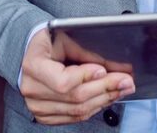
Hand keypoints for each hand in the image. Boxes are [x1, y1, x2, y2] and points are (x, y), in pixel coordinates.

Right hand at [19, 28, 134, 124]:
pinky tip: (106, 98)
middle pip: (75, 97)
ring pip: (78, 110)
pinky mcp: (44, 116)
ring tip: (121, 89)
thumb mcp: (66, 38)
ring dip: (104, 100)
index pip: (63, 81)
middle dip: (106, 89)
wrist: (30, 52)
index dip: (85, 77)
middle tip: (126, 81)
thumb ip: (88, 53)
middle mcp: (32, 89)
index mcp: (33, 65)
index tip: (104, 70)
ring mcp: (37, 106)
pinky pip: (74, 117)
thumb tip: (116, 67)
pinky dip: (94, 108)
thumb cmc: (48, 42)